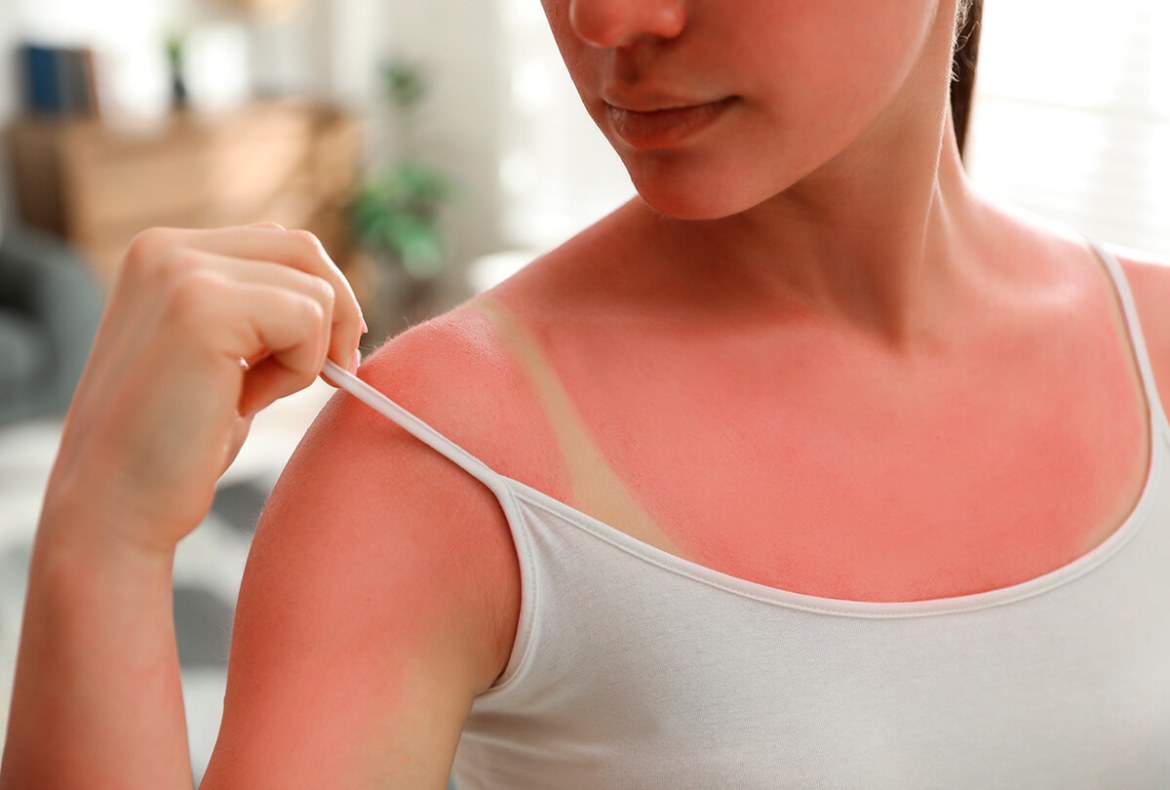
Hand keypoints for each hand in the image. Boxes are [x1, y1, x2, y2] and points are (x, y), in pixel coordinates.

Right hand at [41, 224, 364, 555]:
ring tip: (251, 398)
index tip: (327, 357)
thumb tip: (339, 302)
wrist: (114, 506)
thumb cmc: (175, 443)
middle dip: (337, 318)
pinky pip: (308, 319)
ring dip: (308, 354)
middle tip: (333, 376)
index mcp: (164, 252)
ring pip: (315, 289)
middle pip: (305, 251)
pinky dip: (299, 371)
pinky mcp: (203, 307)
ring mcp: (181, 271)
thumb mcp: (220, 356)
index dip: (321, 300)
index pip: (281, 244)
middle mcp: (166, 248)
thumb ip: (258, 313)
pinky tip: (244, 404)